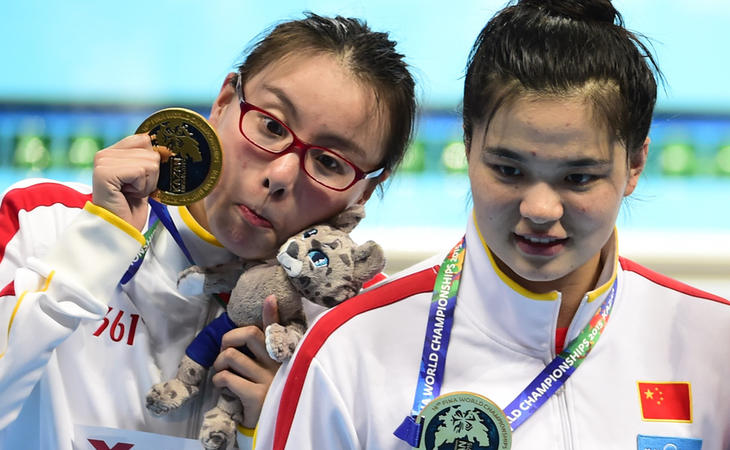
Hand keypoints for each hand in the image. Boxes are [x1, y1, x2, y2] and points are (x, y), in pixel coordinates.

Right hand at [92, 134, 167, 230]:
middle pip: (150, 152)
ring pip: (149, 162)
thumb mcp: (142, 179)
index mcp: (112, 152)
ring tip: (132, 193)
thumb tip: (164, 148)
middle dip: (151, 176)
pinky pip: (141, 171)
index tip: (141, 179)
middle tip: (135, 190)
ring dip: (147, 183)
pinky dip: (142, 187)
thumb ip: (147, 160)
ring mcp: (103, 162)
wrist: (120, 230)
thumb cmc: (130, 208)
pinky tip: (129, 195)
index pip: (144, 139)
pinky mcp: (105, 172)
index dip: (152, 160)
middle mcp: (104, 154)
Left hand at [212, 295, 281, 428]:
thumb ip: (256, 351)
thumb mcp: (265, 369)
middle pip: (249, 335)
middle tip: (225, 350)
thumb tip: (243, 333)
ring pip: (231, 356)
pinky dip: (218, 380)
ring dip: (219, 364)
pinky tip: (223, 386)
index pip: (275, 328)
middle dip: (228, 338)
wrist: (269, 423)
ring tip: (222, 372)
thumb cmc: (263, 390)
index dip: (271, 312)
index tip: (269, 298)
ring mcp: (268, 379)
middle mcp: (277, 363)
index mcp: (278, 354)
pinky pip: (227, 378)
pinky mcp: (257, 395)